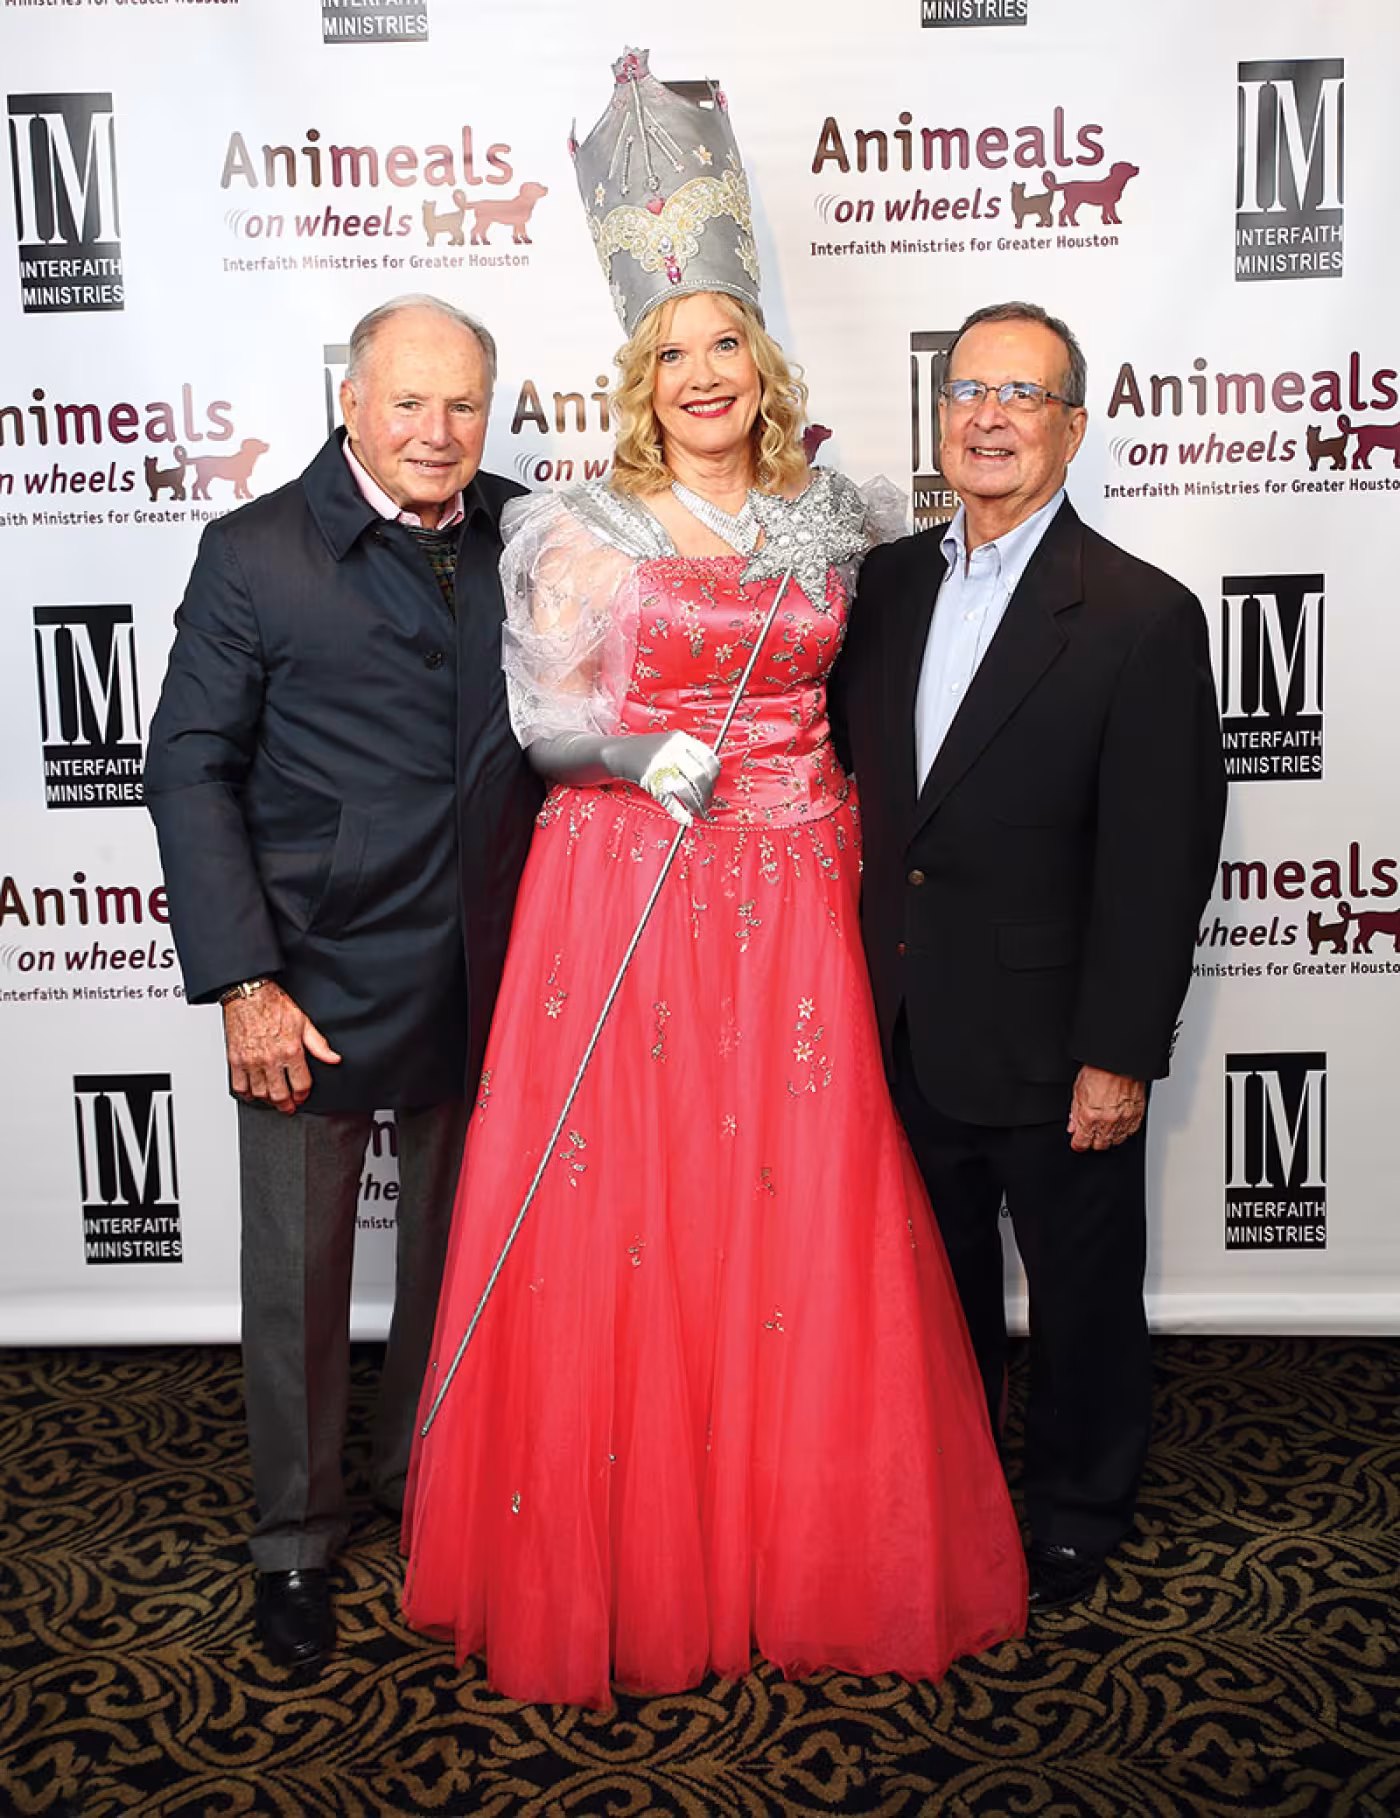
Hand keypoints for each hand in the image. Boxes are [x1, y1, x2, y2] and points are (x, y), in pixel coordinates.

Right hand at [223, 981, 340, 1114]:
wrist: (249, 993)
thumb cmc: (274, 1004)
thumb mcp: (304, 1022)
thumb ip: (319, 1045)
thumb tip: (334, 1059)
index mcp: (291, 1051)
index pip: (301, 1084)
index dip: (303, 1095)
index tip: (302, 1096)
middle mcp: (270, 1059)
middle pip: (280, 1095)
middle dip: (287, 1105)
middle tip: (289, 1107)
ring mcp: (251, 1061)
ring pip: (260, 1094)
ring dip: (268, 1101)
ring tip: (274, 1100)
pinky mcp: (235, 1060)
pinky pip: (240, 1087)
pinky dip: (247, 1094)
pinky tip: (253, 1093)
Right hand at [629, 731, 720, 825]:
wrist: (622, 752)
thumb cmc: (653, 750)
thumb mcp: (674, 743)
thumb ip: (693, 754)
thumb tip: (713, 778)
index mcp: (682, 741)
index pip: (709, 759)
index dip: (715, 776)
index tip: (713, 784)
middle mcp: (673, 752)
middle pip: (700, 777)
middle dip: (708, 794)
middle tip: (708, 803)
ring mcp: (662, 768)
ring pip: (687, 791)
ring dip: (697, 806)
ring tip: (700, 813)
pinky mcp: (652, 783)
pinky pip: (670, 801)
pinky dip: (681, 813)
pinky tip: (687, 820)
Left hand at [1067, 1065, 1145, 1153]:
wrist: (1119, 1061)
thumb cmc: (1099, 1070)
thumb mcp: (1078, 1090)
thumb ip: (1074, 1112)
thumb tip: (1073, 1126)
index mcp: (1090, 1116)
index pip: (1082, 1142)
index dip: (1078, 1144)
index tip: (1077, 1143)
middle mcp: (1107, 1121)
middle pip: (1099, 1145)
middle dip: (1092, 1141)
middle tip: (1090, 1133)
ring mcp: (1123, 1119)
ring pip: (1115, 1141)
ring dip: (1108, 1137)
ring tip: (1104, 1128)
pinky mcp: (1137, 1115)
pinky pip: (1130, 1132)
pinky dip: (1123, 1131)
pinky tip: (1117, 1124)